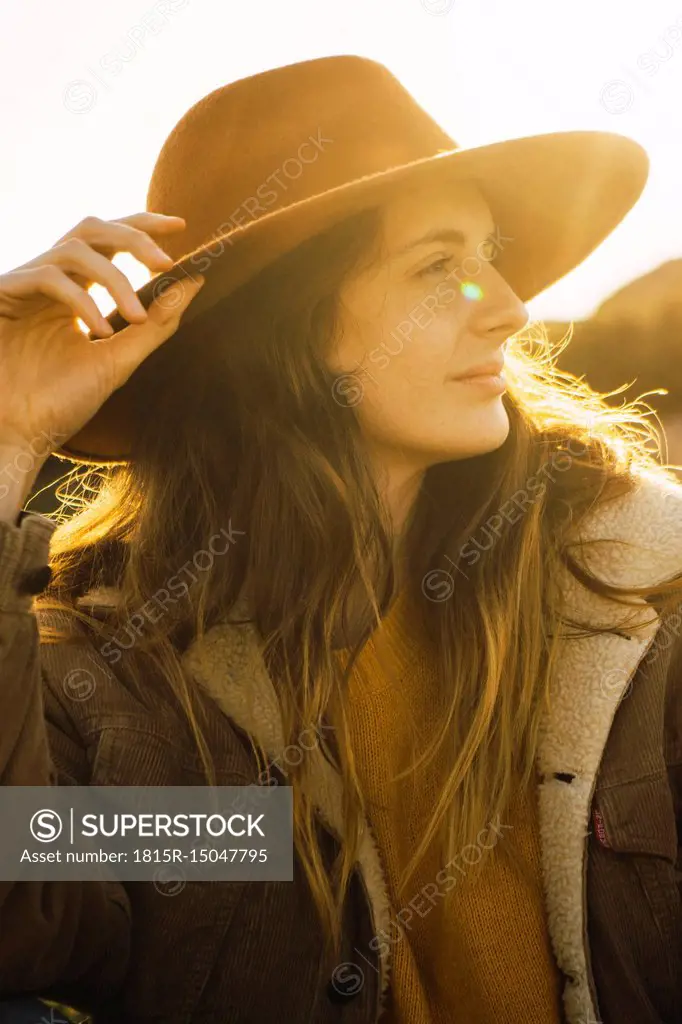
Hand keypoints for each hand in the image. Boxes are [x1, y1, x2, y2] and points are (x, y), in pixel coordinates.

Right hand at [0, 212, 203, 461]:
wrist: (17, 434)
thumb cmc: (60, 401)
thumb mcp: (118, 359)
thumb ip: (156, 324)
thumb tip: (194, 283)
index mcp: (75, 290)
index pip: (110, 242)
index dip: (142, 227)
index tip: (182, 225)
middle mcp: (51, 280)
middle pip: (93, 228)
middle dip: (133, 237)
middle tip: (166, 262)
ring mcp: (25, 284)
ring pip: (75, 248)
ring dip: (115, 279)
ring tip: (136, 318)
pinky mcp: (3, 293)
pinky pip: (48, 277)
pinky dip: (82, 302)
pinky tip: (98, 334)